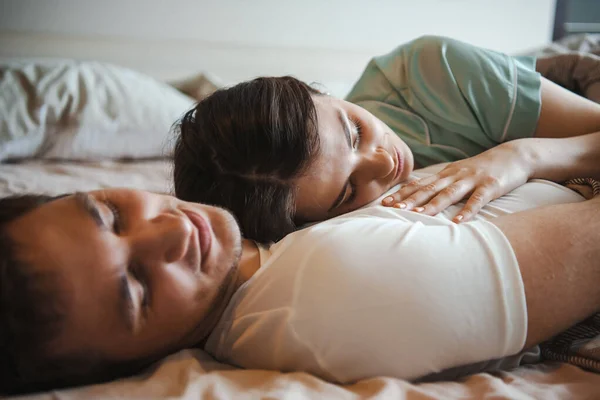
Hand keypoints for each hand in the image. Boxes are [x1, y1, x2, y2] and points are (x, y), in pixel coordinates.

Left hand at [381, 141, 532, 221]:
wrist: (515, 155)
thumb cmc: (484, 168)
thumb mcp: (460, 173)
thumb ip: (442, 183)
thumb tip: (419, 195)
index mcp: (446, 173)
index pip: (420, 184)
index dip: (403, 194)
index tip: (385, 203)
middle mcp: (455, 175)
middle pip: (429, 188)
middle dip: (410, 199)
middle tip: (393, 210)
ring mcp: (473, 180)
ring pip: (449, 194)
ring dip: (432, 205)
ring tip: (417, 215)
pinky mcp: (491, 186)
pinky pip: (477, 200)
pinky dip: (467, 212)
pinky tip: (457, 223)